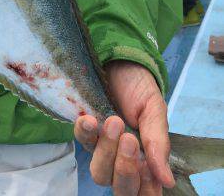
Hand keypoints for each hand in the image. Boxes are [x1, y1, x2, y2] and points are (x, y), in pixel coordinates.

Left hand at [74, 60, 174, 194]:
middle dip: (124, 169)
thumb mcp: (155, 112)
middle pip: (119, 188)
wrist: (121, 63)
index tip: (147, 170)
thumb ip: (158, 144)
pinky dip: (84, 133)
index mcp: (145, 162)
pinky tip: (89, 119)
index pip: (144, 192)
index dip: (145, 189)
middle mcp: (121, 161)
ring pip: (98, 172)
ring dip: (106, 149)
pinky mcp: (84, 133)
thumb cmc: (140, 90)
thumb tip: (167, 181)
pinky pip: (80, 142)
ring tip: (114, 121)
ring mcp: (100, 149)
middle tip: (130, 139)